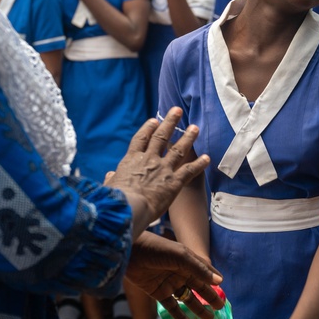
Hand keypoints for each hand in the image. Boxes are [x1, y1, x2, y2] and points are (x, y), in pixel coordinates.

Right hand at [105, 108, 209, 227]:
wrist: (129, 207)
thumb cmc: (115, 198)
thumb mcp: (110, 185)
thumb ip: (112, 178)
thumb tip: (110, 175)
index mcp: (132, 159)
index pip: (141, 139)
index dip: (148, 128)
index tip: (154, 120)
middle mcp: (149, 160)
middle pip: (161, 137)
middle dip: (170, 122)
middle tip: (177, 111)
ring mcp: (163, 169)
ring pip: (178, 150)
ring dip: (188, 137)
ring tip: (195, 128)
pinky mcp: (174, 182)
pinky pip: (189, 171)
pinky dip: (199, 164)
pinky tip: (207, 158)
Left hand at [126, 232, 224, 318]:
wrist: (130, 251)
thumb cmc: (157, 248)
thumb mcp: (180, 256)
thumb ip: (199, 269)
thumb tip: (219, 281)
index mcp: (187, 261)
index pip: (204, 273)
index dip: (214, 281)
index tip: (223, 291)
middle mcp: (180, 272)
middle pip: (198, 287)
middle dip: (209, 297)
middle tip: (220, 308)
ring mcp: (169, 283)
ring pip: (187, 298)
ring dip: (198, 308)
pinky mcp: (157, 293)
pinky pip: (172, 307)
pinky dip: (180, 316)